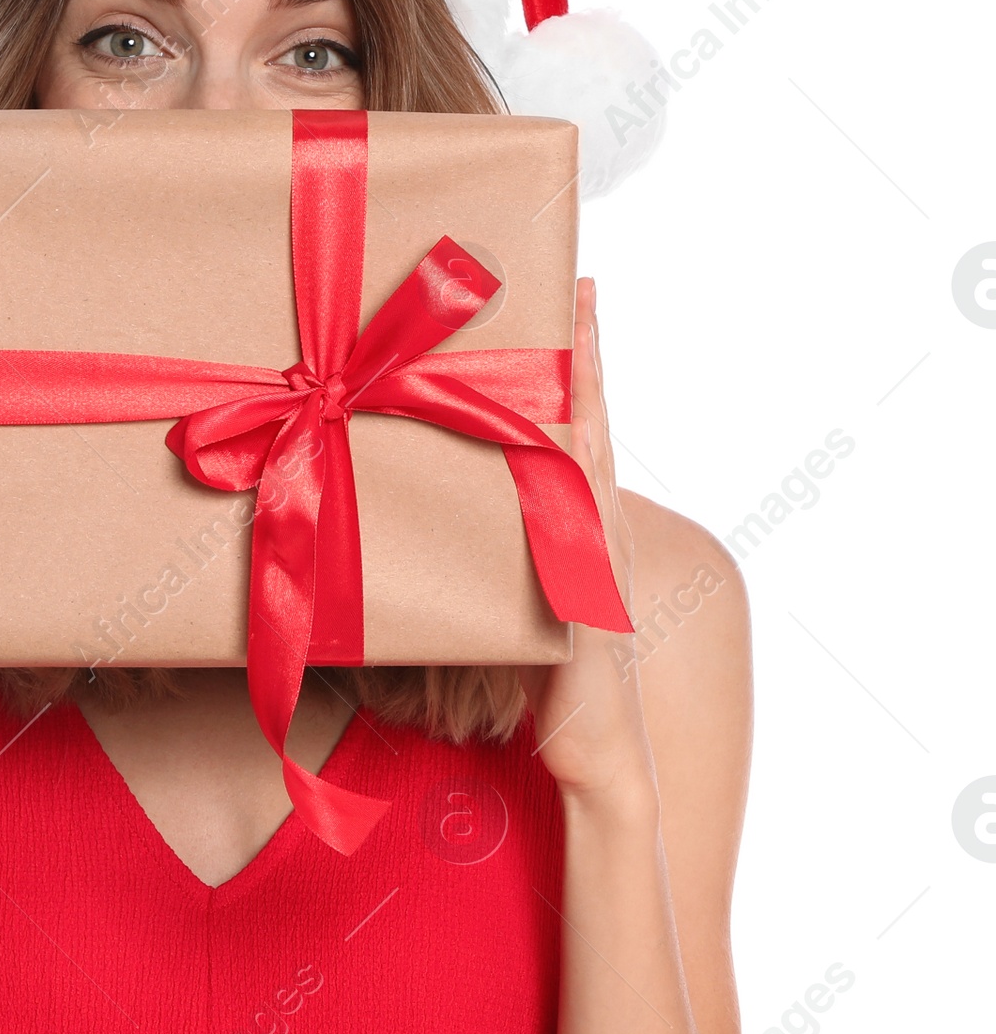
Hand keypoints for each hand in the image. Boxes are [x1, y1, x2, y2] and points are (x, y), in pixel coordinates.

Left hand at [518, 279, 655, 803]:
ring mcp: (596, 556)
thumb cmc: (547, 680)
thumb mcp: (515, 599)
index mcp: (576, 523)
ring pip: (591, 457)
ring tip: (575, 328)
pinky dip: (574, 478)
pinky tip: (562, 436)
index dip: (582, 358)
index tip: (574, 289)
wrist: (593, 752)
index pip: (581, 423)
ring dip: (585, 394)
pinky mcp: (585, 594)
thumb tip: (437, 507)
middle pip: (593, 421)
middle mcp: (594, 528)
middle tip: (578, 281)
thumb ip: (493, 549)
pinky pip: (578, 523)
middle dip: (587, 352)